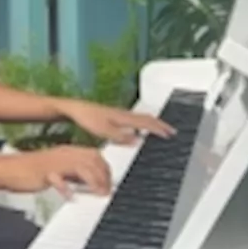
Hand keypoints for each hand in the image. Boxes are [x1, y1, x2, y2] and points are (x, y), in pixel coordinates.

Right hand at [0, 145, 111, 197]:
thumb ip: (74, 175)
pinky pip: (61, 178)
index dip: (105, 170)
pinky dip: (68, 188)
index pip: (95, 155)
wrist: (8, 169)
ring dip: (94, 181)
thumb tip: (91, 184)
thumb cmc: (32, 172)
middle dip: (104, 176)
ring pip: (82, 167)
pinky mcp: (45, 171)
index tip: (109, 184)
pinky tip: (71, 196)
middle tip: (106, 192)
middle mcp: (64, 153)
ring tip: (98, 194)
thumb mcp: (58, 171)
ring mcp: (55, 161)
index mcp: (68, 151)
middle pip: (93, 159)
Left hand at [55, 99, 175, 144]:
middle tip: (172, 131)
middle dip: (160, 124)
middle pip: (147, 118)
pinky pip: (134, 119)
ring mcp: (119, 114)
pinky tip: (139, 129)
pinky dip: (143, 123)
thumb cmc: (87, 118)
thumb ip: (120, 136)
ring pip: (141, 117)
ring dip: (153, 123)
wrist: (75, 109)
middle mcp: (123, 114)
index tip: (170, 134)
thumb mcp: (103, 131)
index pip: (146, 122)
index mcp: (123, 117)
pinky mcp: (115, 115)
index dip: (159, 128)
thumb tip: (137, 139)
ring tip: (161, 129)